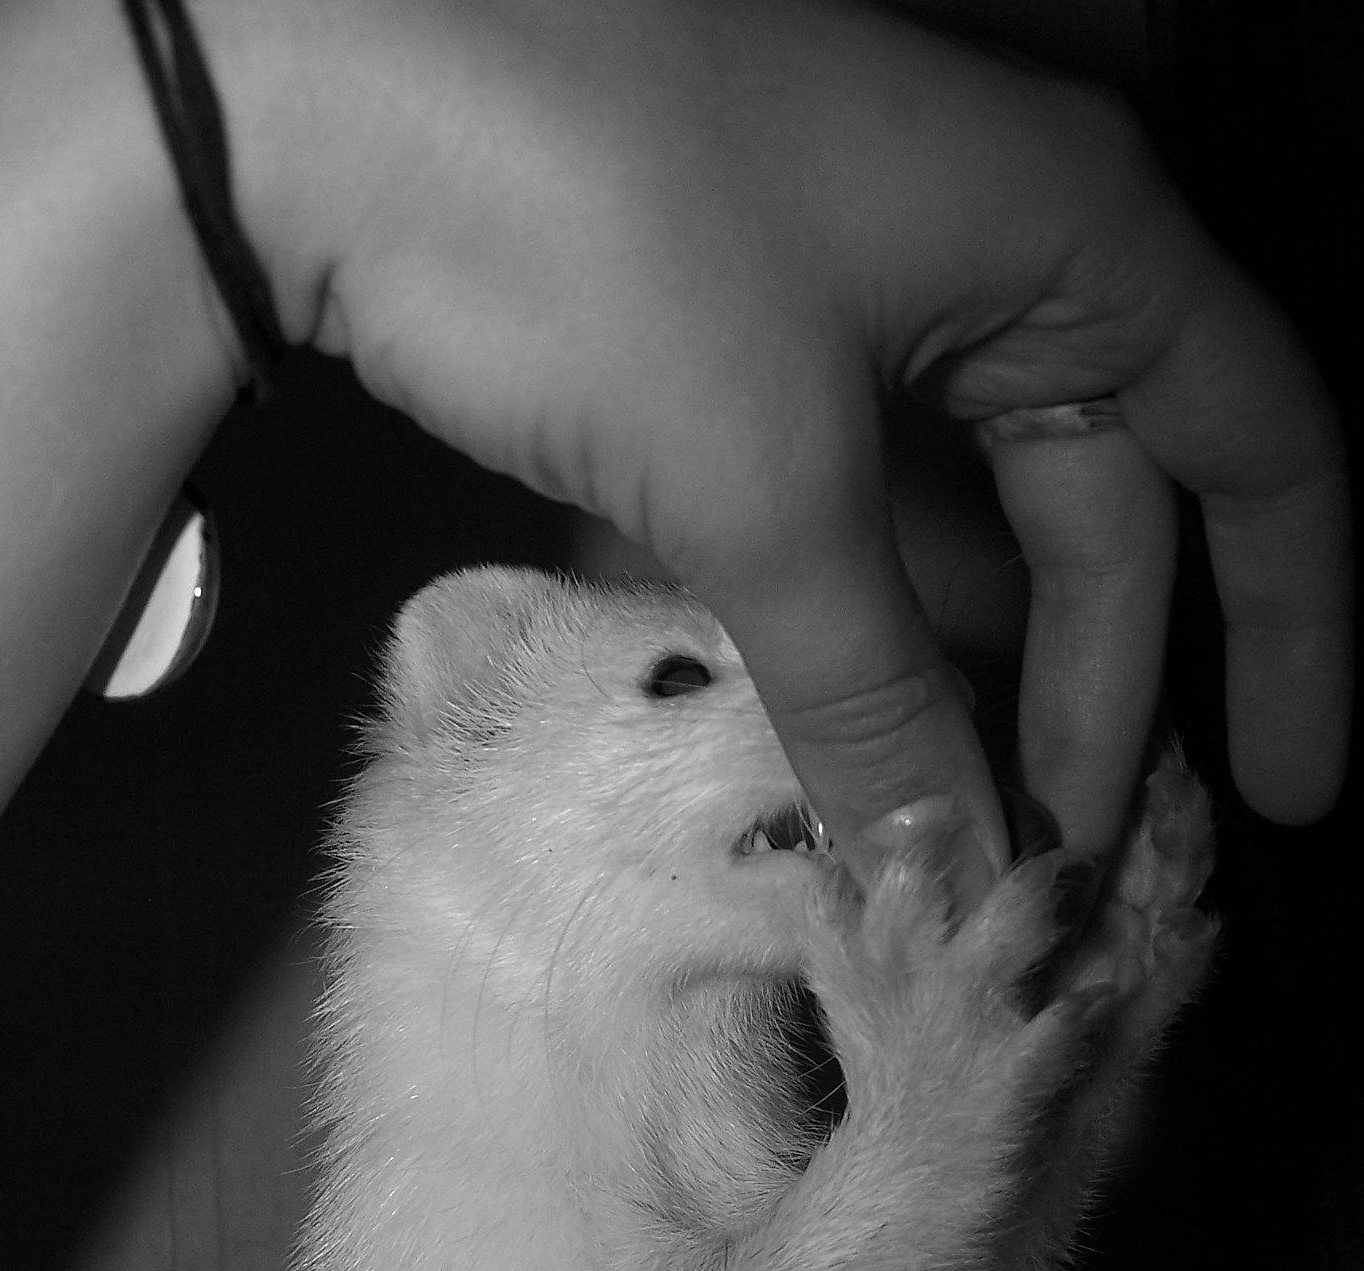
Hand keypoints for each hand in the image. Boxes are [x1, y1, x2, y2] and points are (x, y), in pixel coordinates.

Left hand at [222, 0, 1350, 866]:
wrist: (317, 89)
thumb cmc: (586, 226)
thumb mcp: (765, 483)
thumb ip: (875, 687)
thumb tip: (952, 857)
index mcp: (1074, 234)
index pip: (1259, 450)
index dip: (1292, 634)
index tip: (1286, 791)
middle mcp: (998, 245)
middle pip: (1104, 511)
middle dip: (1087, 698)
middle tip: (1046, 868)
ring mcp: (866, 282)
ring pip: (966, 516)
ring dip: (964, 676)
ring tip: (951, 833)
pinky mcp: (745, 328)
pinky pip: (853, 496)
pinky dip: (857, 615)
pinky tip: (848, 728)